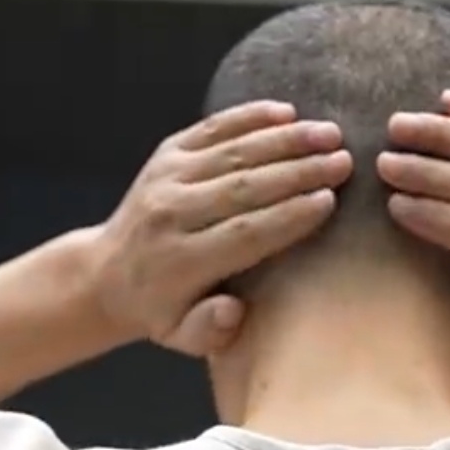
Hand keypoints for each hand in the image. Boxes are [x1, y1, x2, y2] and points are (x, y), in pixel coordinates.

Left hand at [91, 101, 351, 356]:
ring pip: (234, 152)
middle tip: (344, 161)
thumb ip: (208, 331)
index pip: (244, 233)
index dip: (289, 215)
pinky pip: (212, 128)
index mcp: (180, 261)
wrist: (105, 273)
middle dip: (299, 171)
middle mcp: (171, 213)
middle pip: (244, 187)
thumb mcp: (180, 338)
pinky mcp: (166, 153)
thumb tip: (233, 310)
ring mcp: (167, 176)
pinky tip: (286, 112)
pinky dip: (249, 117)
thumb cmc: (160, 310)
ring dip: (285, 140)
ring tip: (329, 134)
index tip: (329, 199)